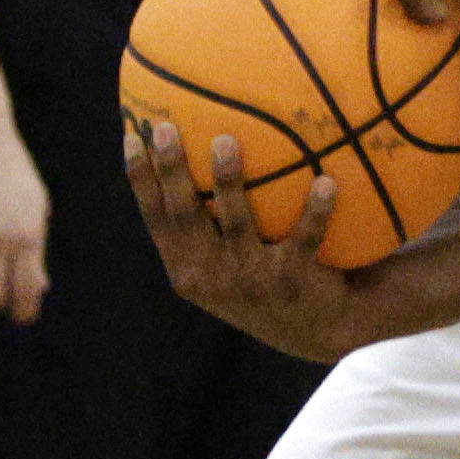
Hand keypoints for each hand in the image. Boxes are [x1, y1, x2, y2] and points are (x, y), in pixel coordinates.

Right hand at [121, 121, 357, 362]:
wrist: (317, 330)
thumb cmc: (264, 280)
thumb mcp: (224, 265)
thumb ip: (207, 225)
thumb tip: (201, 142)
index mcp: (188, 270)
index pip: (156, 219)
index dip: (141, 180)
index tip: (132, 135)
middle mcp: (212, 277)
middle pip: (185, 216)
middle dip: (172, 171)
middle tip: (166, 128)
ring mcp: (251, 281)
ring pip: (236, 224)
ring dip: (228, 182)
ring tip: (225, 140)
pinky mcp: (291, 282)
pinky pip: (305, 239)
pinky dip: (316, 211)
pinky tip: (327, 181)